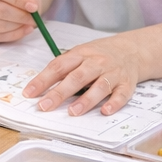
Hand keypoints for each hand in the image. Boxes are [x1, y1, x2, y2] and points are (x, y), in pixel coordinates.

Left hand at [23, 35, 140, 115]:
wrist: (132, 50)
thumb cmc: (99, 54)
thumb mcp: (80, 54)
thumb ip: (63, 68)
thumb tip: (40, 86)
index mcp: (81, 54)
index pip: (58, 66)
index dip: (42, 80)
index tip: (29, 93)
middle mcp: (97, 63)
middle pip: (77, 77)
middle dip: (59, 93)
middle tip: (44, 106)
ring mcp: (113, 73)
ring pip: (99, 86)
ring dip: (86, 100)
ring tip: (72, 112)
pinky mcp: (127, 84)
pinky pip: (121, 94)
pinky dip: (114, 103)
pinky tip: (105, 111)